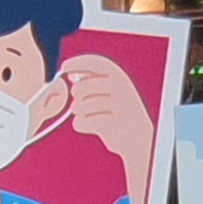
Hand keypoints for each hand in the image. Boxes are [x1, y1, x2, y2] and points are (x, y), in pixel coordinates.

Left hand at [46, 51, 157, 203]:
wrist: (138, 140)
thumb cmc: (118, 114)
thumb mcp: (107, 94)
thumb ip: (91, 83)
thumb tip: (73, 74)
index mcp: (120, 78)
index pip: (97, 63)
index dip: (79, 63)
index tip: (64, 67)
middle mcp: (122, 89)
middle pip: (86, 85)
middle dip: (77, 92)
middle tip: (75, 98)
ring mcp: (120, 107)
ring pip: (86, 104)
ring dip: (78, 109)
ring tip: (77, 112)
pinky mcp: (116, 126)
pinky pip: (88, 122)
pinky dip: (80, 124)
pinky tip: (80, 124)